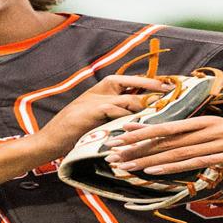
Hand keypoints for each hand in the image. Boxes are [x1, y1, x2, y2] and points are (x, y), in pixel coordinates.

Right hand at [31, 75, 171, 160]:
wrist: (51, 140)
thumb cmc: (77, 132)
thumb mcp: (101, 119)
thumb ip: (119, 113)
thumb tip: (142, 113)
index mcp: (104, 90)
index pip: (132, 81)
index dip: (150, 82)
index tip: (169, 85)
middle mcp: (101, 91)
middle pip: (132, 83)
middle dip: (152, 87)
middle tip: (170, 91)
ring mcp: (95, 99)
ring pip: (128, 99)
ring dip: (144, 107)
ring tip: (159, 111)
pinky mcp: (91, 110)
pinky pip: (115, 109)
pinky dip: (127, 116)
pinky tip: (138, 123)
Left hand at [101, 117, 222, 174]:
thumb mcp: (221, 135)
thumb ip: (200, 138)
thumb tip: (176, 143)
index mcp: (205, 121)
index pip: (167, 126)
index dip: (143, 130)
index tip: (119, 133)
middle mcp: (210, 128)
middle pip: (168, 139)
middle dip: (138, 146)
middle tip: (114, 152)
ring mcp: (221, 141)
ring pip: (179, 151)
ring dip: (151, 159)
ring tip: (128, 165)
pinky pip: (198, 162)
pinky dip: (176, 167)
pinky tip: (157, 172)